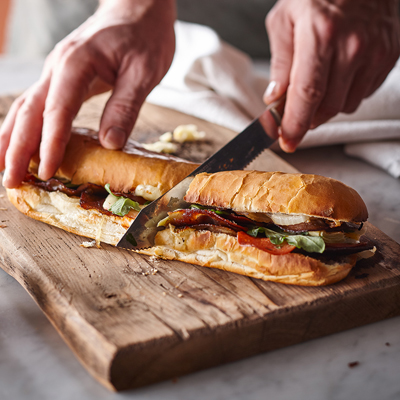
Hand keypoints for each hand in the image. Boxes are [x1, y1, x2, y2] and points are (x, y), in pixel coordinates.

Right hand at [0, 0, 175, 187]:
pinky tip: (19, 143)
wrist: (138, 7)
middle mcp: (58, 68)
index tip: (46, 171)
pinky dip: (24, 127)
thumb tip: (109, 144)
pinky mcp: (61, 78)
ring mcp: (56, 72)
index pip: (57, 111)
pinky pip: (36, 105)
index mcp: (76, 65)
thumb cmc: (144, 36)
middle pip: (29, 112)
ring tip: (3, 168)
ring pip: (25, 108)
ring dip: (12, 139)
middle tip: (11, 182)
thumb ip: (125, 106)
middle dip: (18, 149)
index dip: (50, 144)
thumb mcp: (144, 71)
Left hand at [263, 0, 399, 151]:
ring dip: (327, 106)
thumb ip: (280, 63)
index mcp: (320, 36)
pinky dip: (346, 93)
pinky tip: (339, 74)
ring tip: (319, 82)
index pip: (306, 96)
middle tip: (296, 111)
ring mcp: (375, 52)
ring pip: (346, 106)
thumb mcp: (284, 20)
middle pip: (327, 108)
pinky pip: (363, 93)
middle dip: (307, 118)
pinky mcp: (389, 56)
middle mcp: (352, 47)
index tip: (287, 141)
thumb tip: (274, 99)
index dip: (295, 125)